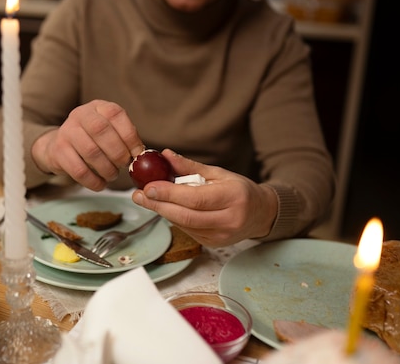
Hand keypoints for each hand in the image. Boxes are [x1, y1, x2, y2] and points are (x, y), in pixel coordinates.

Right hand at [31, 100, 144, 190]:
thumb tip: (142, 155)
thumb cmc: (93, 140)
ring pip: (90, 152)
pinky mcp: (58, 151)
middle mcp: (80, 114)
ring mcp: (66, 131)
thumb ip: (125, 139)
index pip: (115, 114)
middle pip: (101, 130)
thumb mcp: (109, 132)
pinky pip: (79, 170)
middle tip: (125, 165)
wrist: (59, 146)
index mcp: (98, 107)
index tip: (137, 153)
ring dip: (107, 169)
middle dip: (118, 152)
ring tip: (113, 175)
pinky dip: (94, 181)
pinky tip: (101, 184)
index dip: (129, 135)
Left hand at [132, 149, 277, 246]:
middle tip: (138, 195)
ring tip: (147, 199)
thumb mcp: (219, 173)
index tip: (149, 186)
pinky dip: (174, 219)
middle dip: (158, 205)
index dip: (169, 194)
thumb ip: (190, 167)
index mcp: (233, 197)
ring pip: (184, 225)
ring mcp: (222, 236)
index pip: (195, 198)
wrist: (261, 213)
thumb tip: (165, 156)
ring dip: (163, 212)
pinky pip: (187, 231)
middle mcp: (229, 219)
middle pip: (186, 216)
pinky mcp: (214, 244)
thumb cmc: (239, 190)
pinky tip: (165, 208)